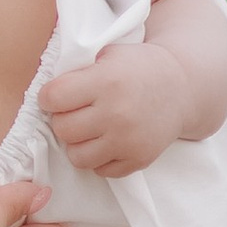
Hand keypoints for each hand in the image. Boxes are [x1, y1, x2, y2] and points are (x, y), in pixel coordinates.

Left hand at [39, 42, 190, 178]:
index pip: (53, 98)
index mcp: (106, 81)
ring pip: (77, 156)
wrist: (182, 87)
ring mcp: (129, 141)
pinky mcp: (139, 159)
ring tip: (88, 129)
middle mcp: (116, 114)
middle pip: (63, 129)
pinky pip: (101, 170)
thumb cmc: (138, 67)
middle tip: (75, 112)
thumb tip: (45, 93)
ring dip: (78, 143)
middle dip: (63, 120)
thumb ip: (78, 71)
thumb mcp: (108, 55)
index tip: (56, 95)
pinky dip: (99, 158)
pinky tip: (107, 141)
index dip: (49, 97)